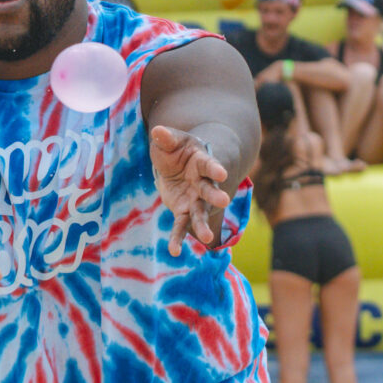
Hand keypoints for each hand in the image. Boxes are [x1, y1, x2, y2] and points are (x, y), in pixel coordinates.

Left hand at [150, 125, 232, 254]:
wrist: (180, 164)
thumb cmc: (178, 150)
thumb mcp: (170, 141)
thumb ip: (166, 138)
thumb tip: (157, 131)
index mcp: (202, 162)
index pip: (211, 165)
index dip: (216, 169)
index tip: (222, 173)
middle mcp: (203, 183)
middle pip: (211, 191)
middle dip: (216, 196)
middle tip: (224, 201)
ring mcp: (196, 199)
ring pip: (200, 213)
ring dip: (203, 224)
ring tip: (207, 238)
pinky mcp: (184, 211)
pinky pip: (181, 226)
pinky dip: (177, 238)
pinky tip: (174, 251)